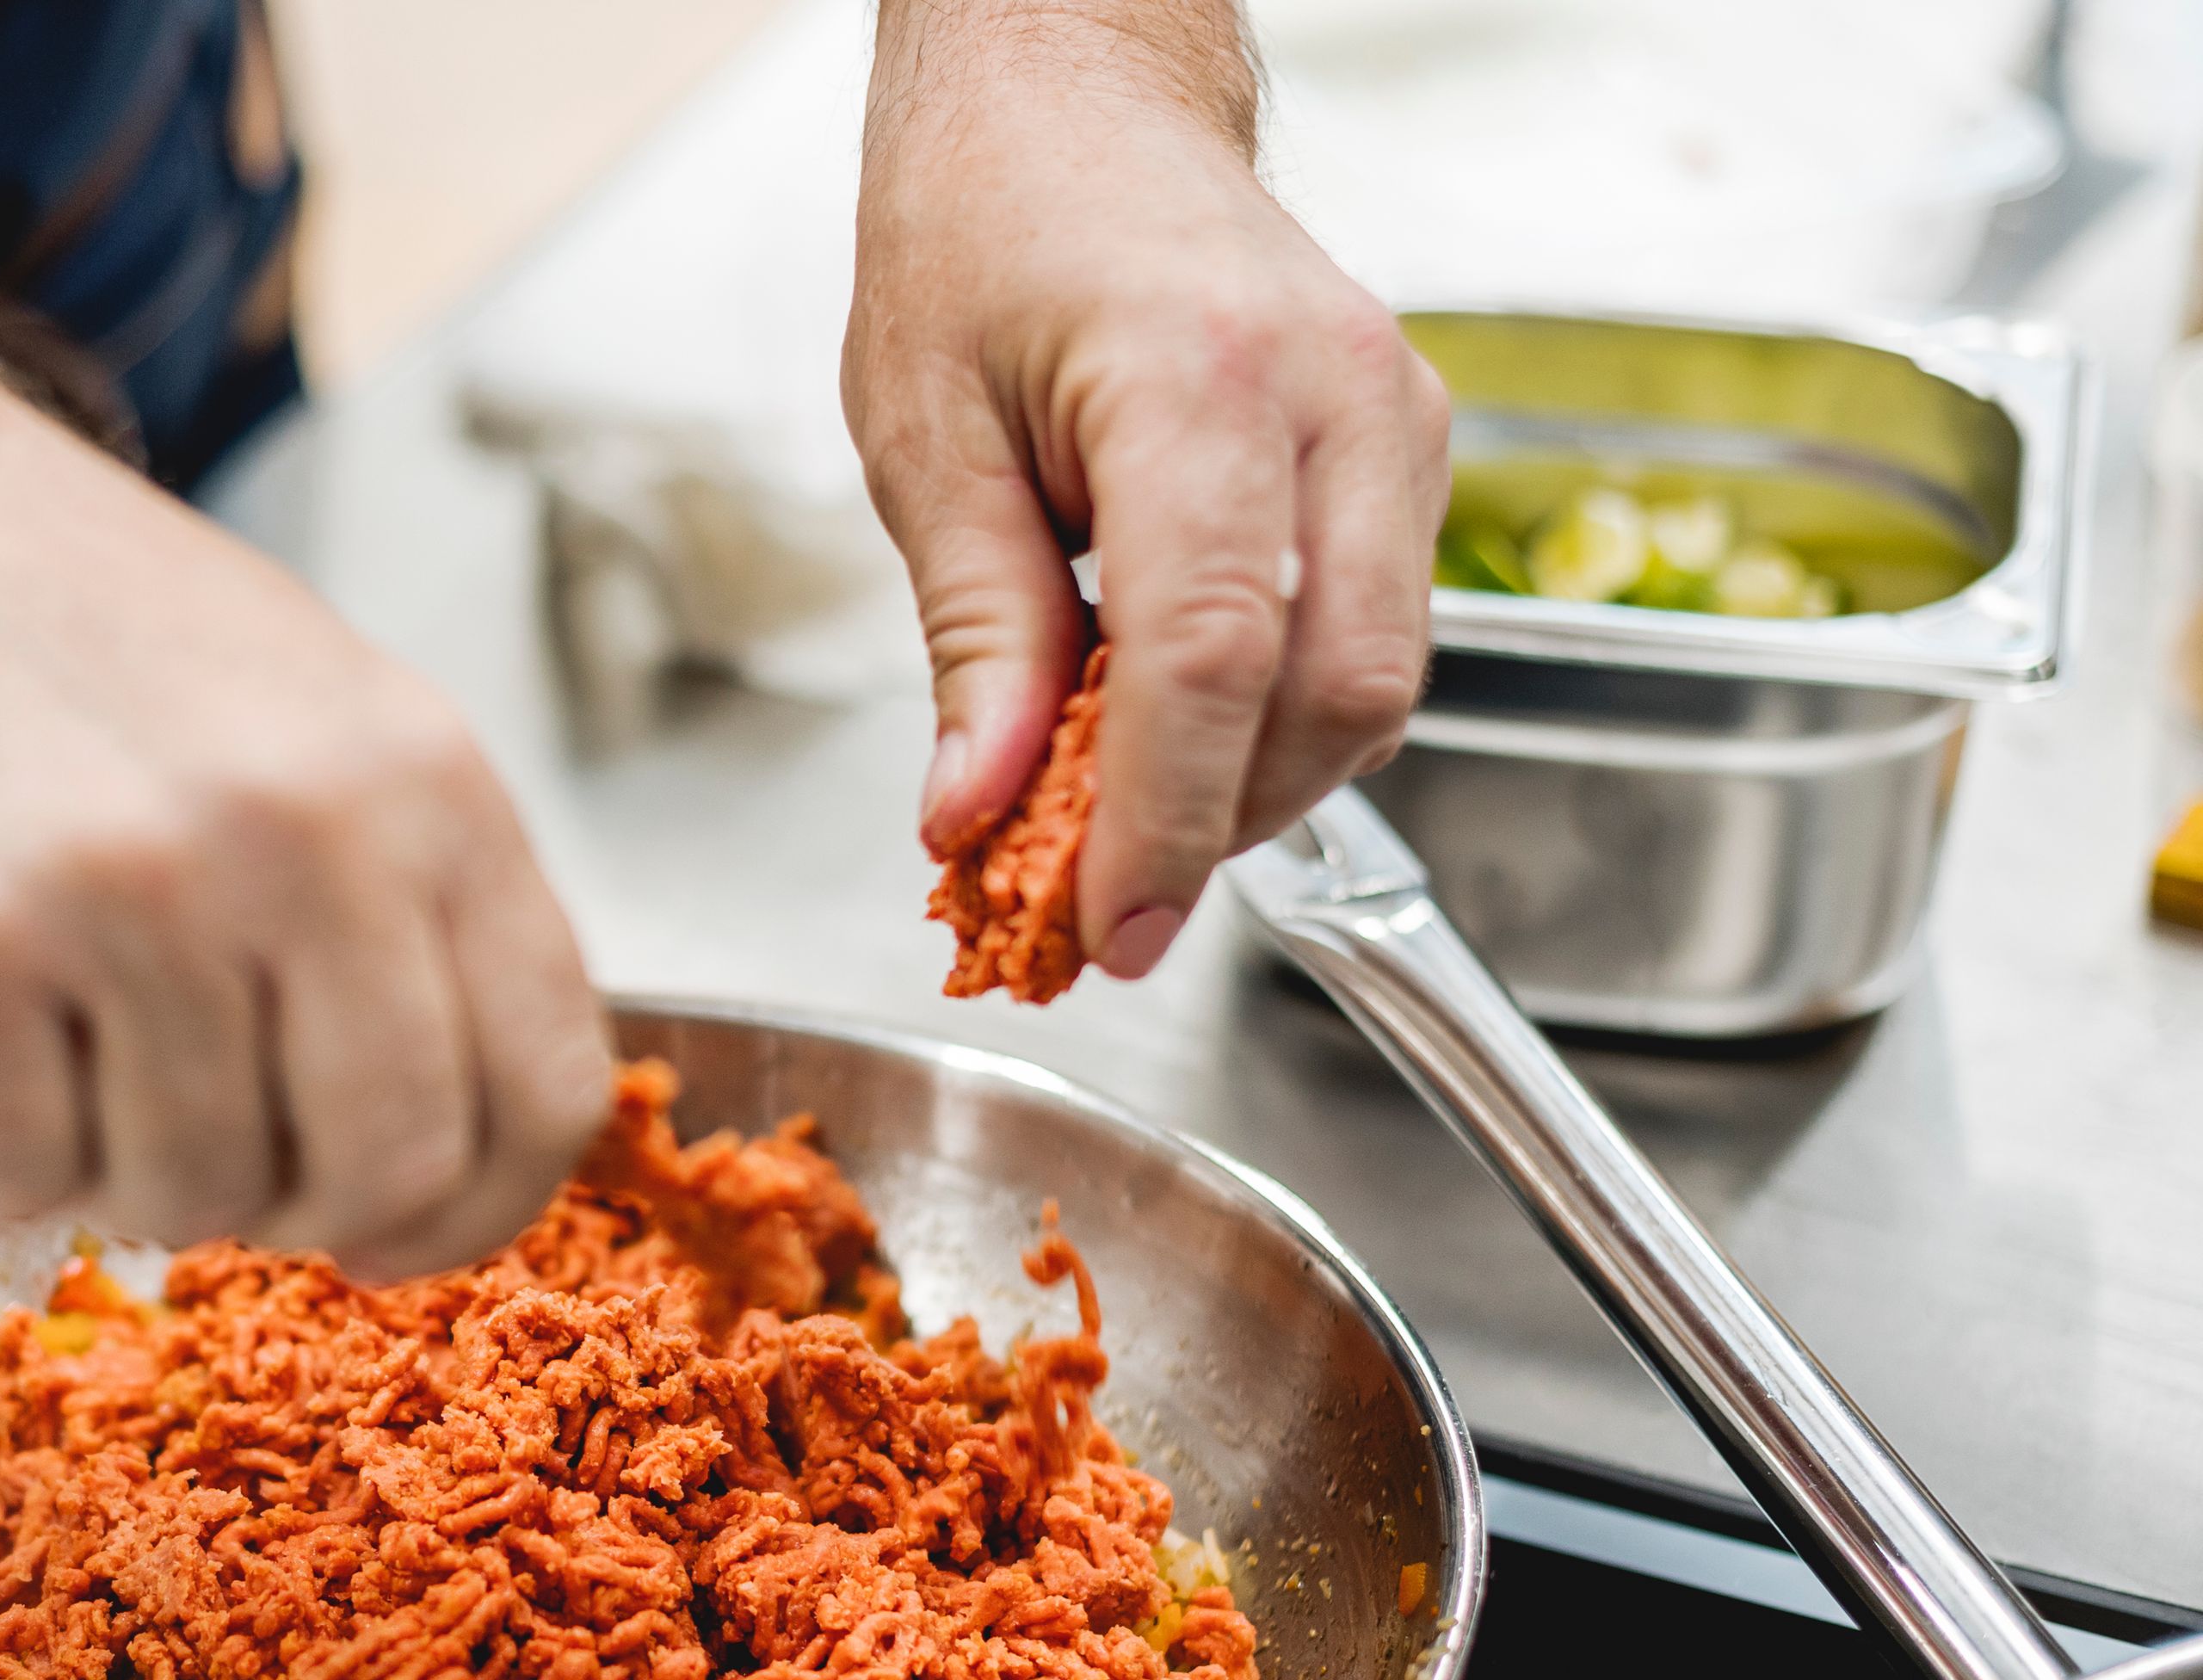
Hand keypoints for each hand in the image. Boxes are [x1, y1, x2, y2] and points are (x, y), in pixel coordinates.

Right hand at [0, 374, 612, 1278]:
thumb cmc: (79, 626)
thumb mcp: (323, 720)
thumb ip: (413, 911)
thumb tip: (457, 1151)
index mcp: (428, 782)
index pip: (548, 1087)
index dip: (479, 1209)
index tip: (398, 1231)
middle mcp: (303, 831)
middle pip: (387, 1167)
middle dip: (297, 1208)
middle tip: (216, 1154)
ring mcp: (132, 885)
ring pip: (192, 1192)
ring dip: (121, 1168)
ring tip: (72, 1037)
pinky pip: (18, 1173)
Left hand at [843, 4, 1450, 975]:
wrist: (1077, 99)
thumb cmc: (986, 227)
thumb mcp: (925, 440)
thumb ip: (974, 643)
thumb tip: (977, 819)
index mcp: (1195, 381)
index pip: (1213, 655)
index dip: (1166, 822)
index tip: (1105, 925)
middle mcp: (1333, 397)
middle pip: (1333, 692)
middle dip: (1222, 829)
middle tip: (1106, 907)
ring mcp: (1396, 419)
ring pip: (1374, 683)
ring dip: (1255, 787)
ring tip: (1126, 824)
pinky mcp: (1408, 450)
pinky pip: (1375, 632)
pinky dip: (1280, 716)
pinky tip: (1179, 731)